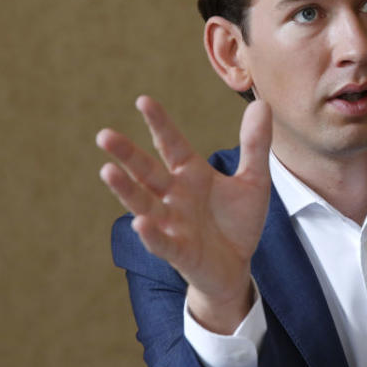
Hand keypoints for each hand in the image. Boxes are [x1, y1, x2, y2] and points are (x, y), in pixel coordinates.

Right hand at [97, 95, 271, 332]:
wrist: (237, 266)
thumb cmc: (237, 221)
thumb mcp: (253, 180)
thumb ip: (255, 145)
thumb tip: (262, 104)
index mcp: (191, 174)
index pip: (171, 144)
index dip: (159, 124)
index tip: (143, 100)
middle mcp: (174, 196)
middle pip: (146, 171)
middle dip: (127, 154)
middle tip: (104, 135)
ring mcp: (173, 223)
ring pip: (143, 203)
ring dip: (125, 189)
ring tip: (107, 171)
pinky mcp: (179, 252)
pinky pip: (162, 242)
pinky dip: (151, 234)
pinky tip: (140, 222)